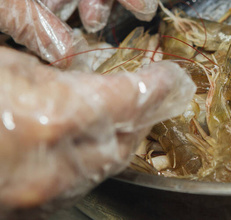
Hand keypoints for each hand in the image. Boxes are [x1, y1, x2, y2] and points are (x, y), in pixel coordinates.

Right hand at [0, 47, 195, 216]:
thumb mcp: (5, 68)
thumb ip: (53, 75)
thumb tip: (84, 81)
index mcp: (55, 118)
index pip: (133, 99)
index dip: (158, 86)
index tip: (171, 79)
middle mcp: (56, 167)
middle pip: (129, 140)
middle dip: (146, 116)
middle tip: (155, 98)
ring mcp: (42, 196)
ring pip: (107, 169)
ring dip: (123, 141)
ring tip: (127, 119)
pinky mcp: (28, 210)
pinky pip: (77, 187)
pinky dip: (93, 164)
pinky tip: (89, 146)